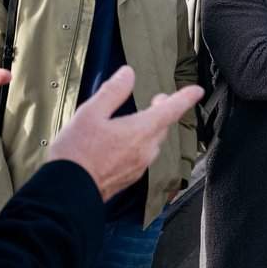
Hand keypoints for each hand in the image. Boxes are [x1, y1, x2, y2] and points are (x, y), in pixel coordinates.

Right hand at [48, 66, 204, 201]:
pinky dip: (140, 144)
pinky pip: (143, 156)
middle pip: (162, 126)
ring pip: (153, 143)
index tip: (197, 91)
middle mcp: (145, 150)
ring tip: (140, 120)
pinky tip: (125, 143)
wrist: (69, 193)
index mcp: (140, 131)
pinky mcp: (129, 178)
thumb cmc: (77, 153)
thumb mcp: (91, 113)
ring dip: (151, 129)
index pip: (171, 110)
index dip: (185, 98)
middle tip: (159, 100)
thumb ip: (113, 92)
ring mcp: (139, 166)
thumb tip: (128, 74)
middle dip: (163, 110)